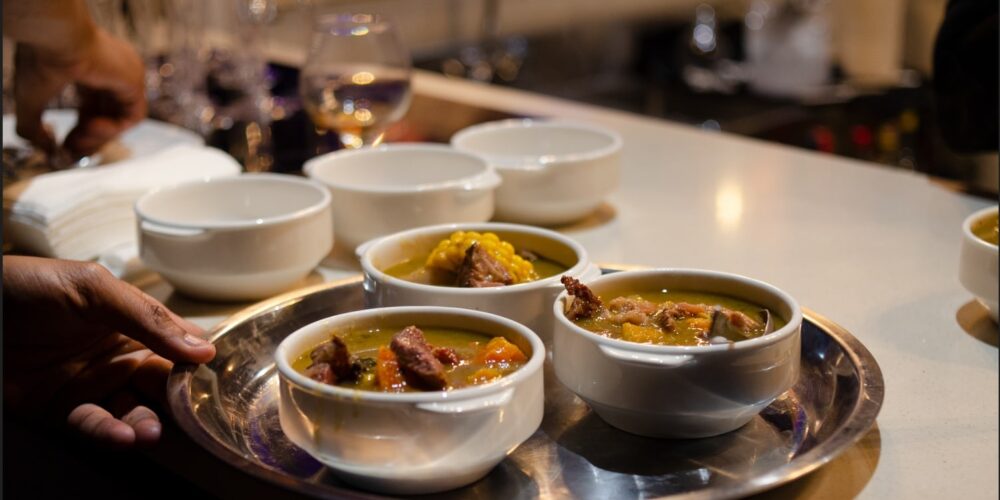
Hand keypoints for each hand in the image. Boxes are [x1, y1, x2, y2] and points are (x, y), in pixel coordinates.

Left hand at [2, 256, 214, 448]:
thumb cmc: (29, 285)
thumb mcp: (93, 288)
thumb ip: (147, 317)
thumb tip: (202, 349)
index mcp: (132, 322)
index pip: (177, 346)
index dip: (195, 363)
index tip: (211, 380)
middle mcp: (117, 355)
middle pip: (161, 384)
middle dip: (176, 401)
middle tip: (188, 413)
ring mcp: (91, 384)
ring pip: (133, 410)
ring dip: (147, 423)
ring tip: (151, 432)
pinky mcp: (61, 411)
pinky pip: (94, 425)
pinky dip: (110, 433)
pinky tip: (124, 436)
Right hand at [14, 27, 145, 157]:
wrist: (55, 38)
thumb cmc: (39, 61)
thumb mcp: (30, 101)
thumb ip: (34, 129)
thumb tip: (48, 151)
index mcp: (87, 69)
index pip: (94, 107)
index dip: (81, 131)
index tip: (64, 147)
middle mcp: (111, 71)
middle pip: (109, 116)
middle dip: (89, 140)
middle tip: (70, 153)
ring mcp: (126, 74)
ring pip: (121, 119)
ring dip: (98, 138)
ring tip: (75, 142)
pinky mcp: (135, 80)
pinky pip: (134, 116)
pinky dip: (114, 129)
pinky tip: (90, 127)